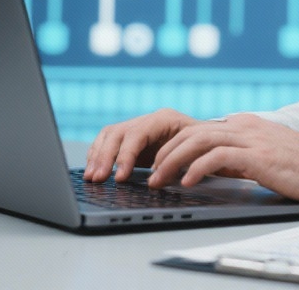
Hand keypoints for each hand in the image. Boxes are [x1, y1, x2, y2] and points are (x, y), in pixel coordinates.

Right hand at [83, 108, 200, 182]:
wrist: (208, 137)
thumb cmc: (204, 146)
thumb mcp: (195, 154)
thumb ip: (176, 164)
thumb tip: (157, 179)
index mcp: (164, 119)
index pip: (137, 135)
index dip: (125, 156)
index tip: (120, 177)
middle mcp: (148, 119)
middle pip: (117, 133)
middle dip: (104, 158)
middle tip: (97, 179)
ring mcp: (137, 125)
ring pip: (109, 135)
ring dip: (97, 157)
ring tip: (91, 177)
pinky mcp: (131, 136)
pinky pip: (108, 140)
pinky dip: (98, 154)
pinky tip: (93, 169)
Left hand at [149, 113, 298, 205]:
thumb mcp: (267, 156)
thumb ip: (243, 155)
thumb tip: (216, 167)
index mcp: (246, 125)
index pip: (199, 130)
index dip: (175, 146)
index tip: (159, 165)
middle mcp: (246, 126)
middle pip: (192, 132)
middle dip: (165, 153)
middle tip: (151, 174)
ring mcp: (252, 138)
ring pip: (198, 141)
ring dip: (173, 161)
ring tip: (159, 180)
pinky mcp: (259, 155)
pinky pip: (217, 157)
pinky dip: (196, 169)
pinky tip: (187, 183)